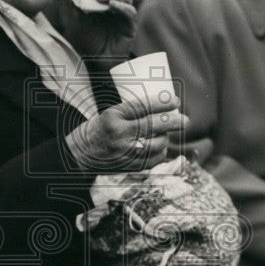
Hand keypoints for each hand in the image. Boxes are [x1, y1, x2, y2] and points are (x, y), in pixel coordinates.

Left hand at [57, 0, 136, 57]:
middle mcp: (113, 3)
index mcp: (101, 0)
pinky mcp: (130, 25)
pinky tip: (112, 5)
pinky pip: (130, 12)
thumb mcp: (76, 21)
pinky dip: (122, 6)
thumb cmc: (88, 41)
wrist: (98, 62)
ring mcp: (123, 13)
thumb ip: (71, 5)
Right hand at [65, 94, 187, 172]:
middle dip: (173, 121)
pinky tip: (162, 148)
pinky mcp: (129, 166)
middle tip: (185, 120)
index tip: (175, 99)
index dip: (162, 103)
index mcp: (113, 116)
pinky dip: (161, 153)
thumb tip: (163, 108)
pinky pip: (152, 160)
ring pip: (156, 144)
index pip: (142, 107)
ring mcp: (125, 152)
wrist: (79, 155)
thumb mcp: (109, 114)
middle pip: (153, 125)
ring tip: (169, 133)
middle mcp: (119, 134)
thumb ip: (132, 113)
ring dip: (167, 138)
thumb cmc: (98, 129)